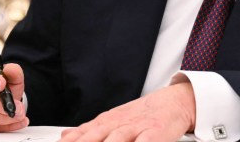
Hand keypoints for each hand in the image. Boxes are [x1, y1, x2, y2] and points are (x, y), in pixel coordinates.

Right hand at [0, 60, 28, 131]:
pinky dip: (4, 126)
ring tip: (18, 115)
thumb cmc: (0, 80)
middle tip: (17, 107)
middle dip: (0, 104)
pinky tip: (16, 122)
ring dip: (2, 117)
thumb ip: (13, 70)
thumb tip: (9, 70)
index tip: (2, 84)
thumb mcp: (9, 73)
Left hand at [60, 82, 195, 141]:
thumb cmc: (143, 115)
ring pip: (116, 140)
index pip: (82, 135)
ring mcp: (136, 128)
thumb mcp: (114, 118)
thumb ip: (89, 129)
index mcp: (106, 122)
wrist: (174, 101)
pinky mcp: (154, 133)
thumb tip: (65, 135)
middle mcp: (118, 125)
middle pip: (94, 138)